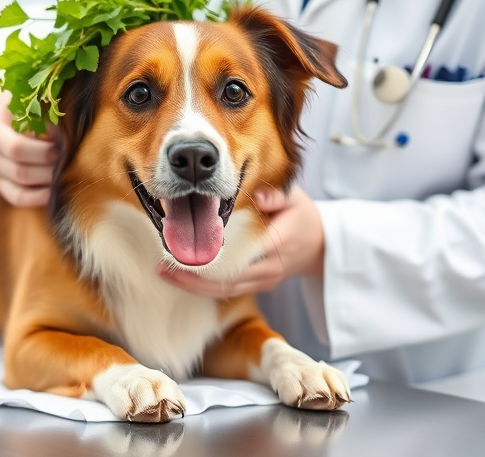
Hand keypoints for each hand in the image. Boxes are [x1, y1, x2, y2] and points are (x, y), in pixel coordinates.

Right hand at [0, 81, 58, 206]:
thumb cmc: (17, 103)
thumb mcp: (25, 100)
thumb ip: (42, 112)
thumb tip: (67, 129)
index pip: (16, 148)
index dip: (42, 151)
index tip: (63, 145)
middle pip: (20, 171)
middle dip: (49, 168)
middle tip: (69, 161)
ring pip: (20, 187)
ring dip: (46, 182)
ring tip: (66, 172)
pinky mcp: (1, 184)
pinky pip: (17, 197)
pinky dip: (37, 198)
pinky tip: (54, 192)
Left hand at [157, 187, 324, 297]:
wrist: (321, 244)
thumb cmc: (303, 215)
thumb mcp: (295, 197)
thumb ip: (276, 195)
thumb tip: (257, 196)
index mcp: (278, 242)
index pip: (241, 255)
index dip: (211, 258)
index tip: (185, 251)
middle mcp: (270, 267)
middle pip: (227, 280)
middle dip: (193, 278)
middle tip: (162, 269)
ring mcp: (264, 280)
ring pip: (225, 289)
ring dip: (194, 285)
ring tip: (164, 274)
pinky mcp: (258, 284)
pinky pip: (229, 289)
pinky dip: (204, 286)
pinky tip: (182, 277)